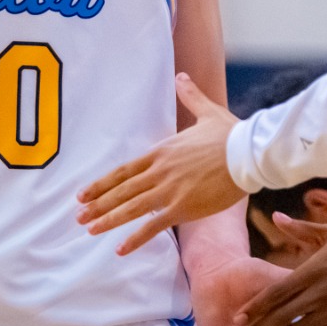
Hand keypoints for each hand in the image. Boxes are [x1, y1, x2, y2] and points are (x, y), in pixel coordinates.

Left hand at [78, 74, 246, 253]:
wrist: (248, 153)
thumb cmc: (231, 134)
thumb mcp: (207, 112)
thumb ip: (190, 96)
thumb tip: (181, 76)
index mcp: (162, 151)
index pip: (124, 171)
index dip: (102, 183)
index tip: (84, 193)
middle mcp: (159, 171)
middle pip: (122, 190)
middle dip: (98, 204)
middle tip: (78, 216)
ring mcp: (169, 190)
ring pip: (131, 208)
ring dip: (108, 219)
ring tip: (89, 229)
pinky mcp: (182, 207)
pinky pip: (153, 226)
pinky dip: (135, 238)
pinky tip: (119, 249)